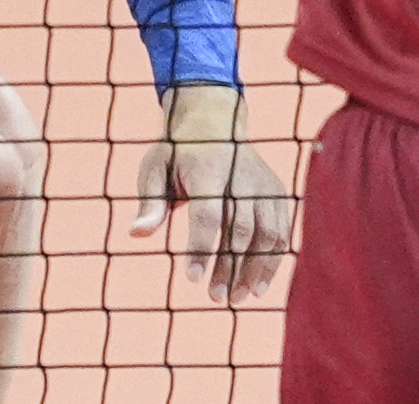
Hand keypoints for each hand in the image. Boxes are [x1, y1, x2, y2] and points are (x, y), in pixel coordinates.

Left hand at [132, 83, 289, 304]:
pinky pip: (281, 228)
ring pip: (267, 232)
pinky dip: (274, 258)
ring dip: (255, 268)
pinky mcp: (276, 191)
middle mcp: (243, 177)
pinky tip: (259, 284)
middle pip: (241, 228)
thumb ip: (150, 203)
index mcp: (209, 170)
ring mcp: (263, 184)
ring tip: (238, 297)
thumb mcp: (153, 168)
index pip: (209, 213)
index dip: (202, 247)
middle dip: (230, 266)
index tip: (192, 279)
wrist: (215, 119)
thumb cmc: (177, 151)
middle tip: (215, 298)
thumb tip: (137, 234)